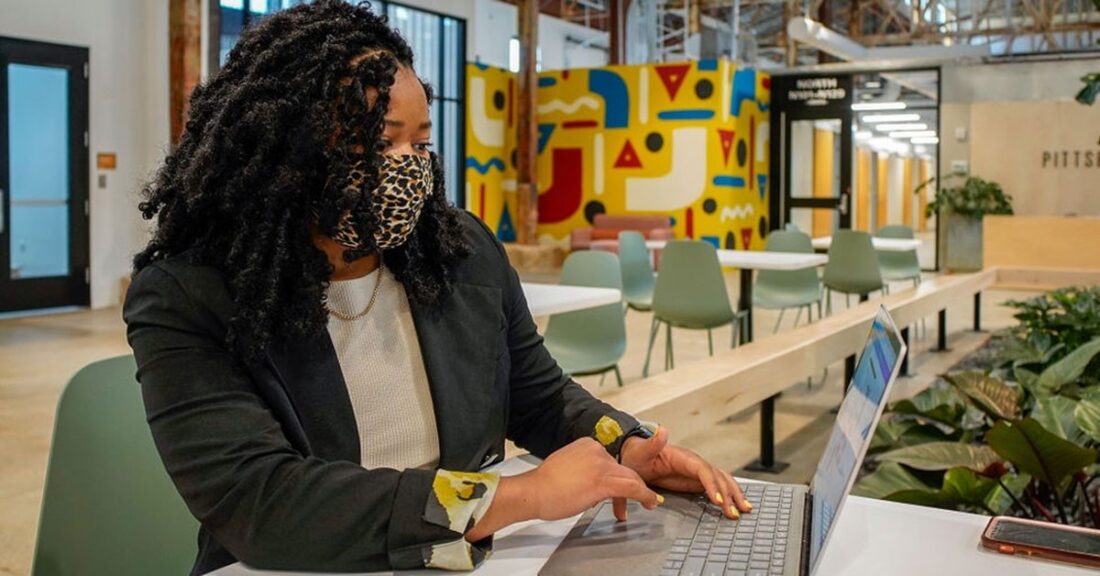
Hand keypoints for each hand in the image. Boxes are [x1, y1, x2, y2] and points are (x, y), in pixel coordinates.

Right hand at [526, 437, 661, 520]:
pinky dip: (645, 496)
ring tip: (651, 501)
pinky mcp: (603, 482)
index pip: (611, 459)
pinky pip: (632, 488)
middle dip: (634, 483)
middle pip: (623, 468)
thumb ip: (584, 468)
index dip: (620, 474)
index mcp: (587, 444)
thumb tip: (592, 482)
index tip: (623, 483)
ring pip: (631, 477)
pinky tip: (651, 502)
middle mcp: (596, 450)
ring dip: (643, 491)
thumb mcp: (567, 466)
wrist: (533, 491)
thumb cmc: (544, 485)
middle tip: (643, 494)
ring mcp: (601, 465)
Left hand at [618, 427, 751, 519]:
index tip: (718, 500)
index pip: (703, 470)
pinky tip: (737, 503)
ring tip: (744, 508)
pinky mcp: (695, 479)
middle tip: (734, 512)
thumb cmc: (637, 454)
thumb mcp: (641, 451)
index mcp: (683, 457)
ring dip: (734, 494)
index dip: (712, 485)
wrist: (634, 456)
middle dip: (727, 494)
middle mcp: (694, 463)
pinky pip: (716, 486)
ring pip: (721, 480)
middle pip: (716, 477)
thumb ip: (653, 443)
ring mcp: (696, 471)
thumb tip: (662, 430)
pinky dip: (729, 494)